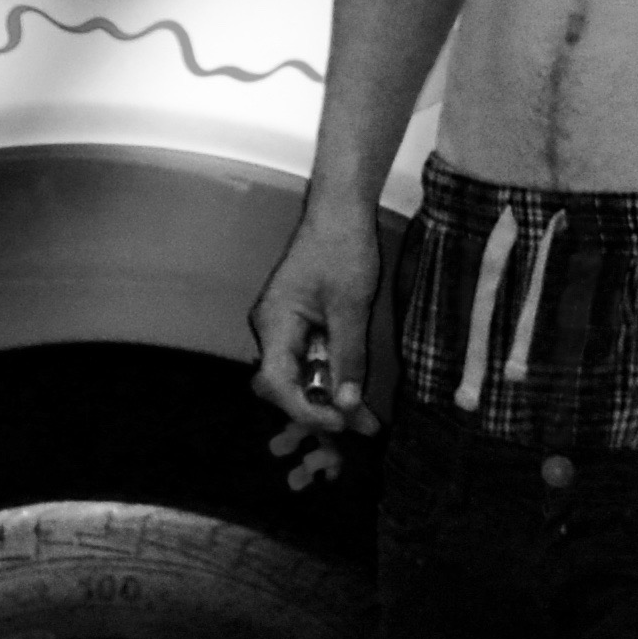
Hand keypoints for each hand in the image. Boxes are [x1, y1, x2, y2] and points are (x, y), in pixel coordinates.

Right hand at [248, 212, 385, 483]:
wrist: (341, 211)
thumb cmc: (342, 250)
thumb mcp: (351, 307)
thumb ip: (348, 357)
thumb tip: (348, 406)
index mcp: (273, 323)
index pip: (276, 383)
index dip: (306, 411)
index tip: (342, 422)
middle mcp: (270, 329)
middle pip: (283, 386)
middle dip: (319, 411)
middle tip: (360, 427)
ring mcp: (284, 326)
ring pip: (299, 376)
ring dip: (329, 397)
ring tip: (366, 418)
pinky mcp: (299, 323)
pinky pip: (309, 360)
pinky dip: (332, 377)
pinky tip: (357, 390)